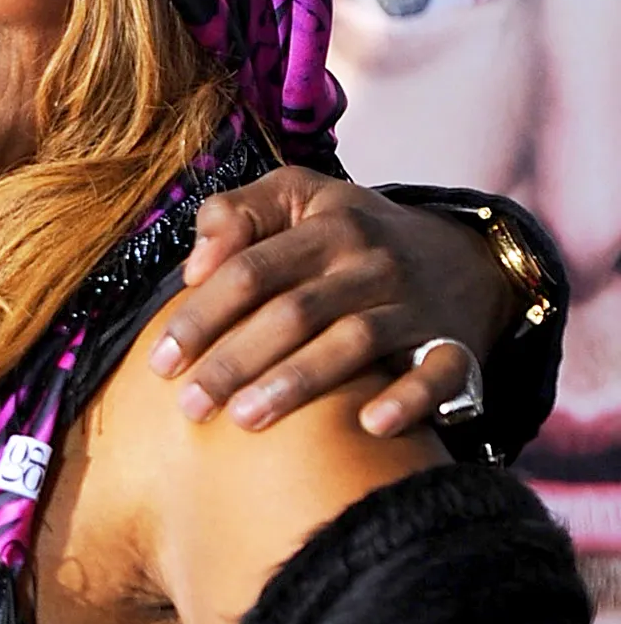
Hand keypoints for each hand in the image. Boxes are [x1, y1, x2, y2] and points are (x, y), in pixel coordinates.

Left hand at [148, 168, 516, 437]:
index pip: (251, 270)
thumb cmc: (352, 233)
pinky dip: (409, 398)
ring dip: (297, 383)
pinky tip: (369, 425)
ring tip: (244, 420)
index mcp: (328, 225)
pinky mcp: (456, 344)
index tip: (160, 361)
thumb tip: (194, 267)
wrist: (463, 257)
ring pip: (354, 342)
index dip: (201, 316)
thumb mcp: (297, 198)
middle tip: (190, 407)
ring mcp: (416, 305)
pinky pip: (440, 372)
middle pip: (294, 312)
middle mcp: (372, 263)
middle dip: (235, 361)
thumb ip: (235, 215)